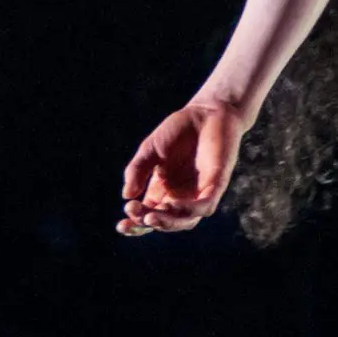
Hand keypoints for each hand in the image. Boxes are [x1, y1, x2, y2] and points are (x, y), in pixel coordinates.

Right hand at [118, 99, 244, 235]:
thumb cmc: (178, 130)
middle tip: (134, 212)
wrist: (206, 111)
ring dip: (168, 222)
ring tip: (150, 216)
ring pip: (186, 220)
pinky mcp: (216, 186)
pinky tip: (172, 206)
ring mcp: (199, 193)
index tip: (121, 225)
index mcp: (162, 190)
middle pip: (165, 221)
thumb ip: (137, 170)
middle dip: (148, 222)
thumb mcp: (150, 150)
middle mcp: (180, 196)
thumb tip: (126, 195)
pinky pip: (204, 206)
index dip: (135, 224)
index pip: (148, 215)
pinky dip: (189, 210)